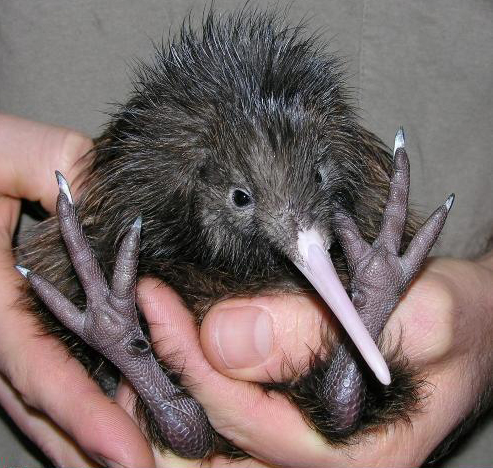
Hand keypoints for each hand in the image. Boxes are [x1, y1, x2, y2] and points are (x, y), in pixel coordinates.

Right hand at [0, 114, 154, 466]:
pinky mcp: (0, 318)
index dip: (81, 412)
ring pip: (25, 395)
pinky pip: (23, 370)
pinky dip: (55, 401)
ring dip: (67, 434)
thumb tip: (122, 204)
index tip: (128, 454)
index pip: (36, 364)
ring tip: (112, 463)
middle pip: (33, 398)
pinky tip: (80, 419)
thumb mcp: (12, 153)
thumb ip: (66, 169)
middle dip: (79, 442)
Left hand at [133, 254, 492, 466]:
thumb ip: (322, 332)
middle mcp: (322, 463)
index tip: (151, 299)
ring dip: (168, 400)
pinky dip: (195, 396)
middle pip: (215, 451)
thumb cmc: (457, 319)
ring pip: (217, 445)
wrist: (478, 325)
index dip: (189, 359)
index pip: (240, 416)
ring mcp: (309, 449)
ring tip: (130, 349)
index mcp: (353, 455)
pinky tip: (170, 363)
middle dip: (158, 398)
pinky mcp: (302, 427)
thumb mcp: (410, 314)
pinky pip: (234, 425)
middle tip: (122, 335)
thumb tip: (224, 338)